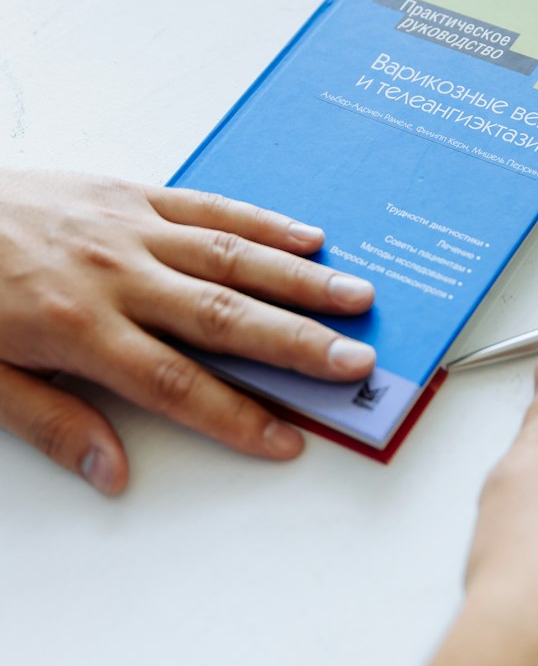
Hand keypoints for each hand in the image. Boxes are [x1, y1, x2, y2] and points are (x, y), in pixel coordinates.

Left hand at [0, 170, 376, 494]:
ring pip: (230, 257)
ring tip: (357, 297)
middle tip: (357, 362)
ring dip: (299, 279)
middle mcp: (117, 276)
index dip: (235, 416)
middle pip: (224, 316)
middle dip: (297, 343)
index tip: (287, 439)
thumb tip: (112, 474)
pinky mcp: (130, 191)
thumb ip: (52, 423)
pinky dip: (261, 222)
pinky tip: (306, 236)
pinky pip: (207, 206)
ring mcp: (129, 228)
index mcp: (79, 330)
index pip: (175, 385)